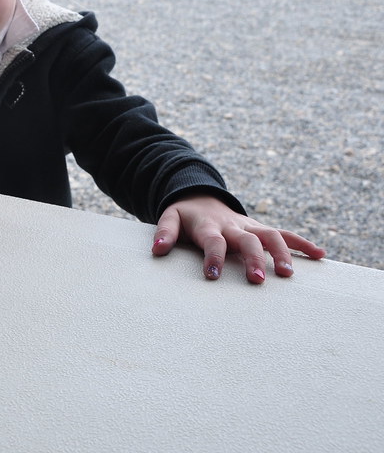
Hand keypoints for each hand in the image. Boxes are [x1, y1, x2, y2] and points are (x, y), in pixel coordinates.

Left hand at [152, 196, 325, 283]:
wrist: (200, 197)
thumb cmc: (184, 216)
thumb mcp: (169, 218)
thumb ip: (163, 233)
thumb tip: (157, 251)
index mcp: (209, 226)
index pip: (212, 241)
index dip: (213, 258)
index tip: (213, 276)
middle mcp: (233, 225)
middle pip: (247, 240)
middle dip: (253, 259)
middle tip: (258, 280)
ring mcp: (250, 226)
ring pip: (271, 236)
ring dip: (282, 253)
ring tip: (289, 275)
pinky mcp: (261, 228)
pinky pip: (285, 234)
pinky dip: (303, 244)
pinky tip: (320, 256)